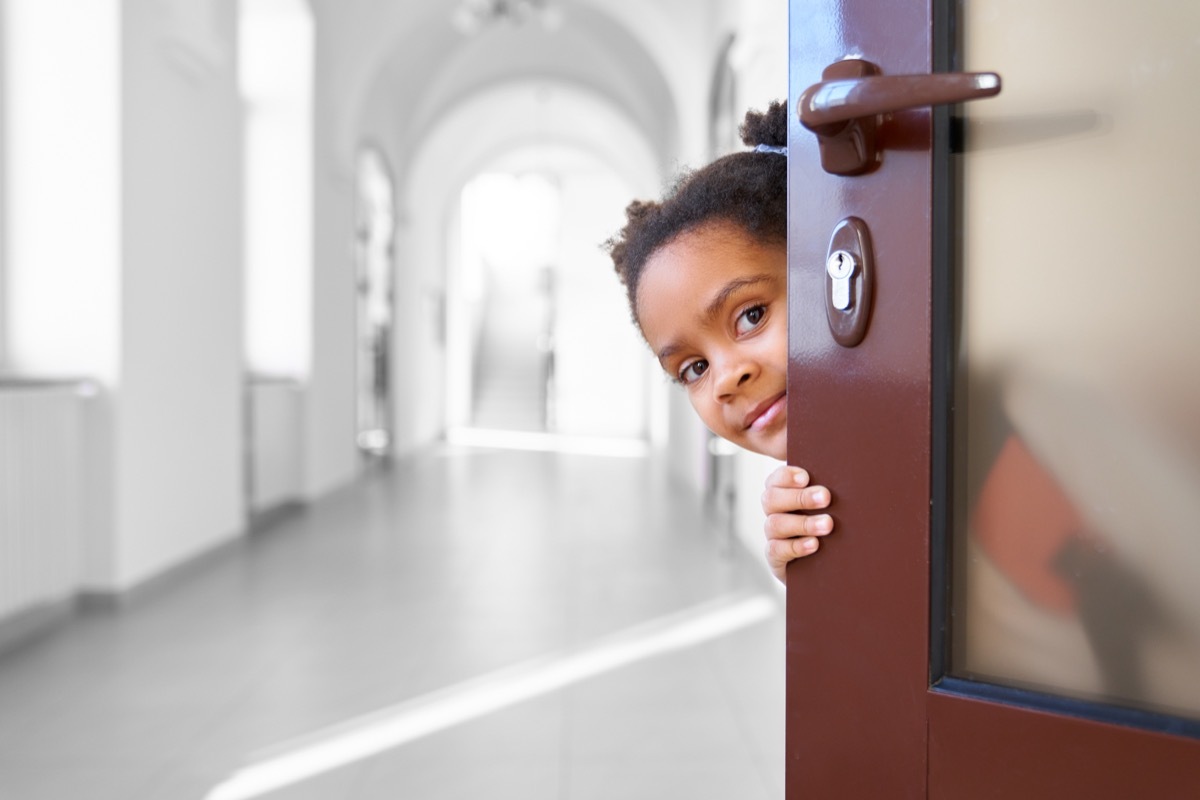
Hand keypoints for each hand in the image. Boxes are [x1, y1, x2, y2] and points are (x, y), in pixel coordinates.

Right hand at [761, 465, 832, 582]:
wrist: (831, 560)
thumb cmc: (833, 521)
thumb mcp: (831, 502)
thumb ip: (828, 486)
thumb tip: (845, 462)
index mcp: (783, 491)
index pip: (776, 479)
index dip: (787, 476)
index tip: (806, 477)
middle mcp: (774, 511)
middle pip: (771, 499)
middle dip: (799, 498)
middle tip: (825, 498)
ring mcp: (773, 535)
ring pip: (775, 524)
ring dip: (803, 523)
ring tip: (827, 524)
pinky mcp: (775, 557)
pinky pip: (776, 550)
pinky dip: (795, 546)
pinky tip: (814, 544)